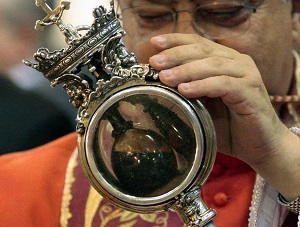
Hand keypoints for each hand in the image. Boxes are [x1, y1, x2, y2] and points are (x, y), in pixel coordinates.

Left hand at [149, 33, 299, 198]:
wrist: (258, 146)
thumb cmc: (227, 126)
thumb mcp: (199, 107)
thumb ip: (183, 95)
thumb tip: (153, 89)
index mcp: (224, 61)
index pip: (197, 43)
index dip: (176, 40)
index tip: (154, 43)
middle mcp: (236, 62)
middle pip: (203, 50)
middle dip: (176, 55)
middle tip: (155, 62)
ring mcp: (246, 75)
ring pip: (212, 65)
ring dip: (186, 70)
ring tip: (165, 77)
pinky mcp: (251, 91)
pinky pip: (224, 84)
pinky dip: (203, 85)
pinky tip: (185, 90)